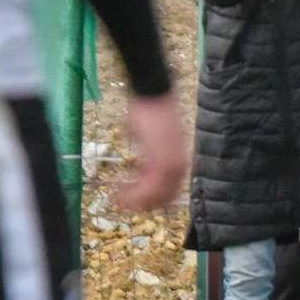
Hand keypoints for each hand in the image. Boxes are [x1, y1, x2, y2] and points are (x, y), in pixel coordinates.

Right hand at [115, 94, 189, 211]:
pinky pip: (148, 189)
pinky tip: (120, 188)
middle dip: (142, 204)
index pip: (169, 192)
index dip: (151, 199)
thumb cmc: (149, 112)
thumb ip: (149, 160)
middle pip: (164, 200)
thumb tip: (141, 172)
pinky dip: (132, 193)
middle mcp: (180, 167)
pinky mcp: (162, 163)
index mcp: (179, 161)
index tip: (134, 196)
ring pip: (155, 198)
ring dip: (135, 201)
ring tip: (119, 196)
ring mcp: (173, 165)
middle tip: (125, 201)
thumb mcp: (150, 141)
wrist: (152, 95)